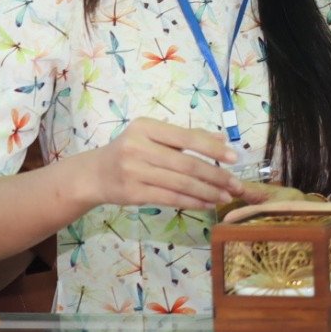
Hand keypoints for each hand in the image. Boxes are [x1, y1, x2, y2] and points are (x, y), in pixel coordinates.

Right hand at [76, 118, 250, 212]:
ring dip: (208, 192)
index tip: (235, 157)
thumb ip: (185, 137)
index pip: (186, 137)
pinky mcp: (133, 194)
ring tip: (226, 196)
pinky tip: (207, 204)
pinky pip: (170, 199)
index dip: (212, 148)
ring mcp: (134, 172)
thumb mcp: (152, 136)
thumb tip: (221, 138)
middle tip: (236, 184)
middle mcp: (138, 147)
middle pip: (186, 164)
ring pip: (180, 184)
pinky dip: (192, 202)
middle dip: (216, 176)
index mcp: (146, 127)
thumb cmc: (129, 151)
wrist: (93, 174)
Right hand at [220, 199, 330, 308]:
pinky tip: (275, 322)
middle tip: (221, 264)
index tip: (230, 221)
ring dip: (269, 284)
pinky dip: (296, 310)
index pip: (294, 216)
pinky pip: (314, 303)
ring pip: (295, 276)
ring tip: (235, 297)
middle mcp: (327, 246)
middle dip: (253, 251)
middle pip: (285, 245)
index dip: (262, 217)